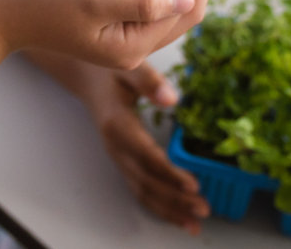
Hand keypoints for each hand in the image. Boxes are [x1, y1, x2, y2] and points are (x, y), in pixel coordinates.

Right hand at [79, 63, 210, 234]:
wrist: (87, 77)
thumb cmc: (109, 70)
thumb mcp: (127, 66)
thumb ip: (148, 80)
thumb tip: (171, 98)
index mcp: (118, 125)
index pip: (145, 155)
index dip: (169, 172)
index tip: (193, 185)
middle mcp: (116, 147)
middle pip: (145, 180)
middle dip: (175, 198)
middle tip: (203, 208)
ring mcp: (118, 158)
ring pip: (142, 191)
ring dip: (168, 209)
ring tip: (194, 223)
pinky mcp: (123, 162)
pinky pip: (139, 190)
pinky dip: (159, 206)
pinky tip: (177, 216)